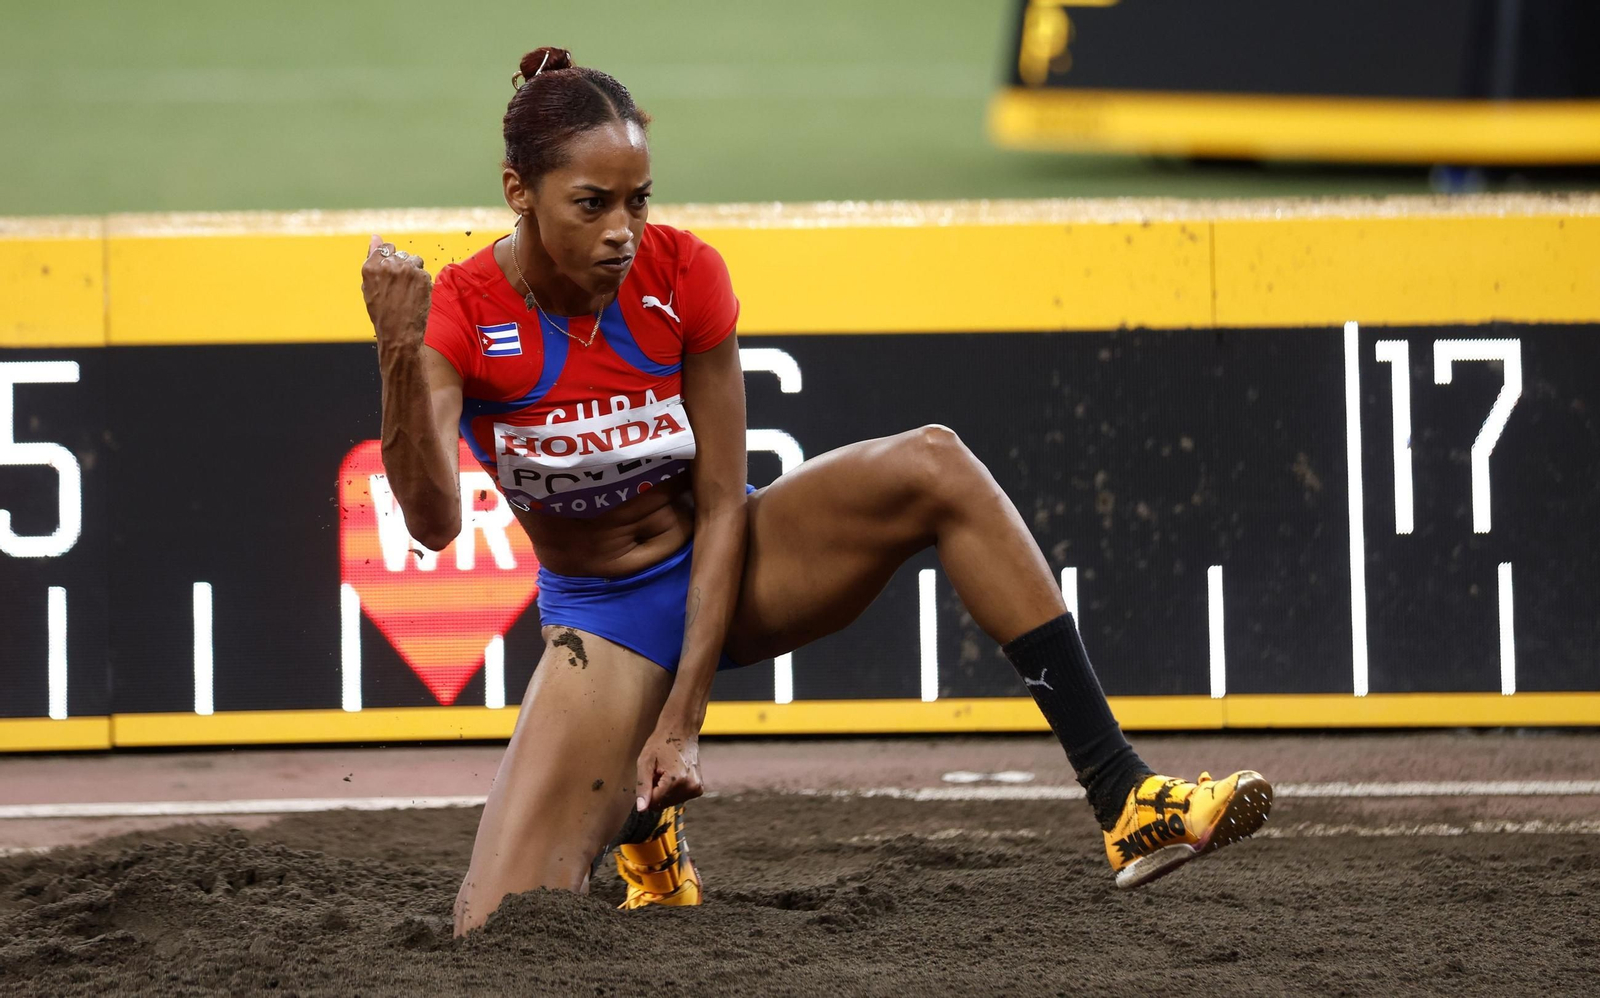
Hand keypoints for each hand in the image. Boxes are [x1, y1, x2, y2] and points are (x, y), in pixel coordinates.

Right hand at [360, 234, 431, 352]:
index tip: (391, 272)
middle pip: (400, 253)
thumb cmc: (382, 313)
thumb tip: (375, 237)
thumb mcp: (369, 287)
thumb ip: (372, 260)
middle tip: (400, 286)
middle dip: (401, 265)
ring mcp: (407, 269)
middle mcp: (388, 265)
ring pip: (414, 260)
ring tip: (408, 291)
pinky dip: (422, 282)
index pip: (385, 247)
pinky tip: (416, 296)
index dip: (390, 259)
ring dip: (413, 271)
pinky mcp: (423, 276)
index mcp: (371, 267)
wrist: (399, 334)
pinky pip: (424, 272)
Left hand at [634, 727, 703, 811]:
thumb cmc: (662, 742)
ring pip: (670, 802)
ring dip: (664, 791)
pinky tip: (675, 775)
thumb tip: (641, 809)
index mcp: (676, 780)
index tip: (650, 776)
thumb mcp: (645, 762)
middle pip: (663, 804)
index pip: (654, 803)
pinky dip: (674, 790)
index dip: (647, 792)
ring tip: (667, 772)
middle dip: (656, 791)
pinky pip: (679, 798)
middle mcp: (690, 786)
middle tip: (659, 772)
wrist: (682, 730)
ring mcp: (696, 788)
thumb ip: (643, 786)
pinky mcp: (699, 789)